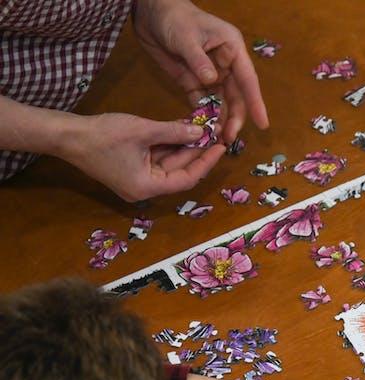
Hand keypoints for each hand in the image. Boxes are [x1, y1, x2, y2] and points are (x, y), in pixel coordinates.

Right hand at [60, 112, 224, 200]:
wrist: (66, 134)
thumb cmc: (102, 134)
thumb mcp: (143, 130)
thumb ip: (174, 132)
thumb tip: (201, 132)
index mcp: (148, 187)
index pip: (187, 178)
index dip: (206, 162)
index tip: (221, 146)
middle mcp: (145, 189)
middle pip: (179, 171)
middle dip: (196, 151)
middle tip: (214, 133)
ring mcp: (138, 180)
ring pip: (169, 164)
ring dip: (184, 146)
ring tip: (203, 128)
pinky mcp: (132, 169)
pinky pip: (157, 158)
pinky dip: (169, 145)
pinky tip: (183, 129)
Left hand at [134, 0, 268, 142]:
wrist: (149, 13)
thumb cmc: (173, 17)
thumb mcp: (186, 37)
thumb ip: (198, 60)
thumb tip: (211, 81)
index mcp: (232, 50)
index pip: (247, 79)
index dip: (255, 102)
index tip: (262, 124)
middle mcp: (226, 64)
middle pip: (236, 96)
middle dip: (234, 118)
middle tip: (229, 138)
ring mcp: (210, 74)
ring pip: (221, 102)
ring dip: (219, 120)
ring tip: (216, 139)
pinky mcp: (193, 81)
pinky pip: (202, 102)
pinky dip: (203, 115)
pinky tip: (202, 129)